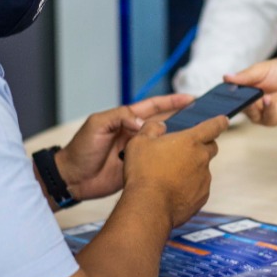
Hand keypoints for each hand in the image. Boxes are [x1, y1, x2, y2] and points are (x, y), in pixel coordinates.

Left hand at [57, 94, 193, 200]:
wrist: (72, 178)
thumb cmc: (80, 149)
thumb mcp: (97, 125)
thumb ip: (119, 118)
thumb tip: (144, 123)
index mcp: (126, 119)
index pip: (154, 107)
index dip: (172, 102)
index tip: (191, 98)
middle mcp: (135, 134)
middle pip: (164, 124)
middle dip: (183, 120)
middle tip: (203, 119)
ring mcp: (137, 152)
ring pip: (162, 144)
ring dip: (178, 141)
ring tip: (198, 139)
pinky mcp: (137, 169)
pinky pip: (155, 162)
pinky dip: (168, 161)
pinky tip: (182, 161)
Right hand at [122, 115, 225, 228]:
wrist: (148, 207)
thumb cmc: (143, 173)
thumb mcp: (139, 142)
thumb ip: (152, 128)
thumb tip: (159, 126)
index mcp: (190, 141)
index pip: (213, 126)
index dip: (219, 122)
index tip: (223, 120)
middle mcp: (201, 159)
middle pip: (211, 147)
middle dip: (202, 146)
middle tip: (184, 151)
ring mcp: (204, 179)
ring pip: (203, 169)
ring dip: (192, 169)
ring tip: (170, 176)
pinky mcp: (202, 197)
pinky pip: (200, 187)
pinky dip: (190, 187)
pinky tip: (173, 190)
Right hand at [224, 58, 276, 125]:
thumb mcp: (262, 69)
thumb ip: (246, 75)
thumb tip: (226, 77)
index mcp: (246, 91)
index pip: (230, 95)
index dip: (222, 95)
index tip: (215, 94)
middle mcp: (252, 104)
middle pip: (238, 106)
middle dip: (234, 102)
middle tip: (231, 97)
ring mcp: (263, 112)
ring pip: (251, 114)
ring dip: (250, 106)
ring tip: (251, 98)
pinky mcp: (276, 117)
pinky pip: (268, 116)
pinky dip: (267, 108)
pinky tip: (266, 99)